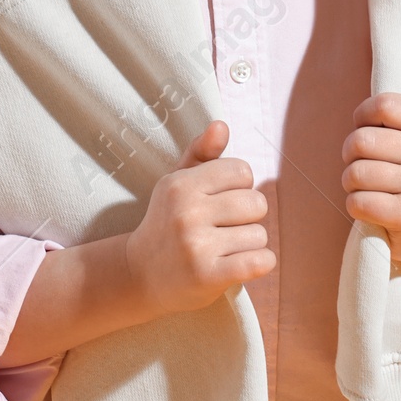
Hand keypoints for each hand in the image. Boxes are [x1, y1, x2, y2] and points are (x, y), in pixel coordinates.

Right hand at [124, 120, 275, 315]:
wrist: (140, 275)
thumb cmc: (168, 222)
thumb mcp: (177, 183)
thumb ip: (201, 153)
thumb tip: (221, 125)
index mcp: (181, 185)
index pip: (243, 171)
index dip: (239, 187)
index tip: (221, 201)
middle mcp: (187, 212)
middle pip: (256, 203)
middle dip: (248, 217)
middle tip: (223, 228)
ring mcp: (196, 246)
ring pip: (260, 234)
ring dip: (249, 243)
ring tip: (223, 248)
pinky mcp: (208, 276)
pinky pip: (260, 261)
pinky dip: (260, 263)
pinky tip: (241, 264)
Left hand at [341, 92, 400, 306]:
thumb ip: (389, 122)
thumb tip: (359, 118)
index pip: (384, 105)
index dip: (363, 117)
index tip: (368, 132)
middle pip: (361, 140)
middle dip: (350, 155)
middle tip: (363, 166)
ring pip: (356, 172)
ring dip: (350, 183)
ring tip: (367, 188)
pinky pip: (358, 202)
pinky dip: (355, 206)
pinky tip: (371, 208)